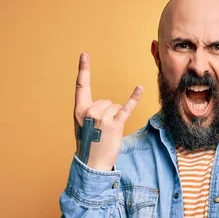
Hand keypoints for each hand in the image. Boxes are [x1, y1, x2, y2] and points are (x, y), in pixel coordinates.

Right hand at [74, 53, 142, 170]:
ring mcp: (103, 117)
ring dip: (115, 118)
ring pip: (115, 106)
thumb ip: (90, 111)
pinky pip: (126, 108)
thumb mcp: (82, 125)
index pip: (81, 86)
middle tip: (101, 129)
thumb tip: (107, 105)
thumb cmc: (89, 143)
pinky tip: (139, 87)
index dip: (83, 69)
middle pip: (106, 100)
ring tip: (107, 132)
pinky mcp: (115, 124)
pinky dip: (134, 98)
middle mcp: (90, 111)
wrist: (93, 163)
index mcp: (79, 110)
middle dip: (108, 113)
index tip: (84, 55)